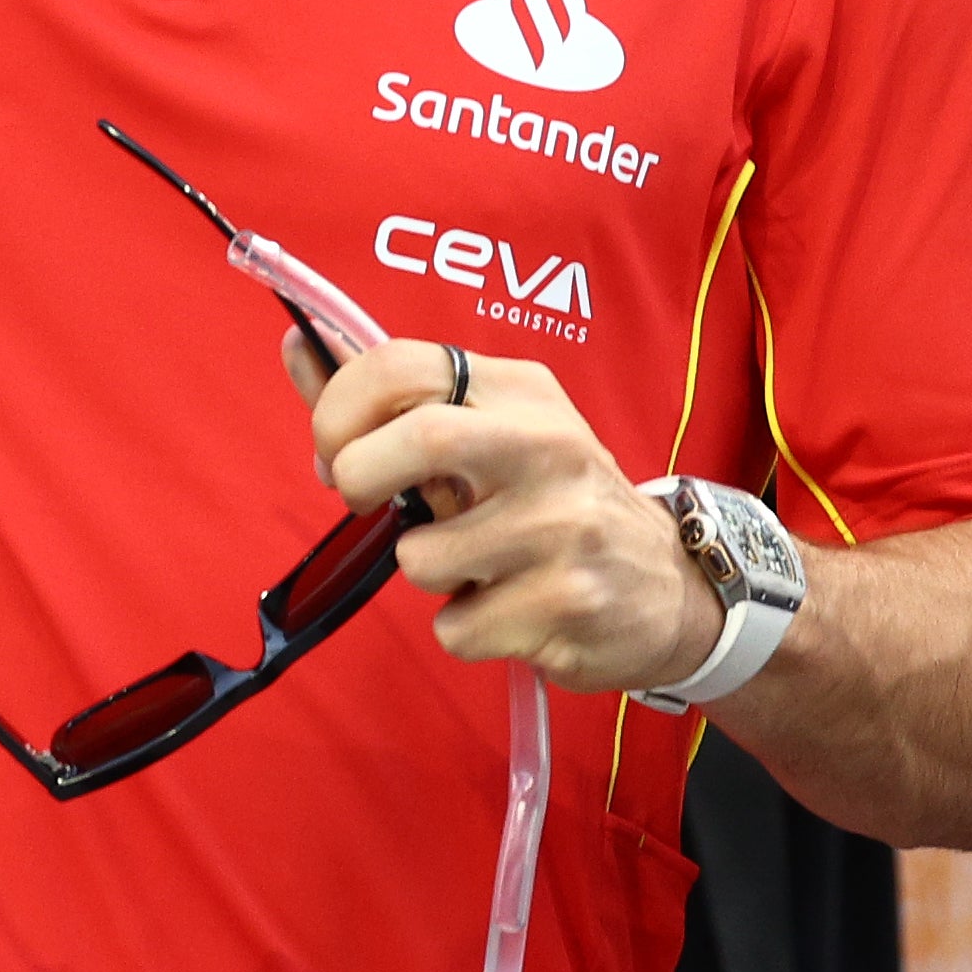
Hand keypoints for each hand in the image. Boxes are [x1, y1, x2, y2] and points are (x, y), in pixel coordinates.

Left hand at [296, 337, 728, 693]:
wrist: (671, 590)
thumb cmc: (552, 503)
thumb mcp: (487, 432)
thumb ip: (387, 400)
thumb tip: (300, 343)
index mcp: (521, 393)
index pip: (401, 365)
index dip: (338, 408)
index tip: (334, 448)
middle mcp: (550, 449)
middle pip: (418, 440)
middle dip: (359, 477)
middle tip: (364, 501)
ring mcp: (565, 528)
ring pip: (421, 557)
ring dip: (425, 571)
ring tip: (477, 564)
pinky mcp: (568, 604)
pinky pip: (456, 628)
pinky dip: (464, 628)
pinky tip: (512, 609)